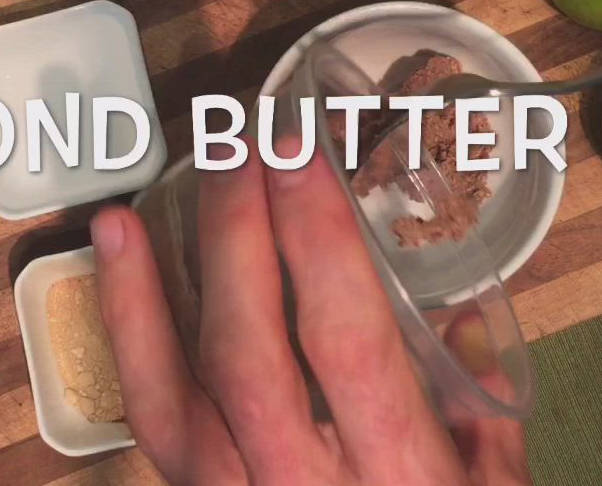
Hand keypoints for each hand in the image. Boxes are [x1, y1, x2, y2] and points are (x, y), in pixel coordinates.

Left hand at [89, 147, 529, 484]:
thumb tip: (455, 317)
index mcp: (403, 482)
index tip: (297, 151)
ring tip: (128, 213)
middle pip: (248, 355)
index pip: (346, 341)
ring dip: (144, 297)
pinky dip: (131, 349)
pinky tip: (120, 288)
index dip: (315, 238)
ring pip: (173, 400)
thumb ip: (481, 413)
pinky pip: (154, 431)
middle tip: (234, 149)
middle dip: (237, 240)